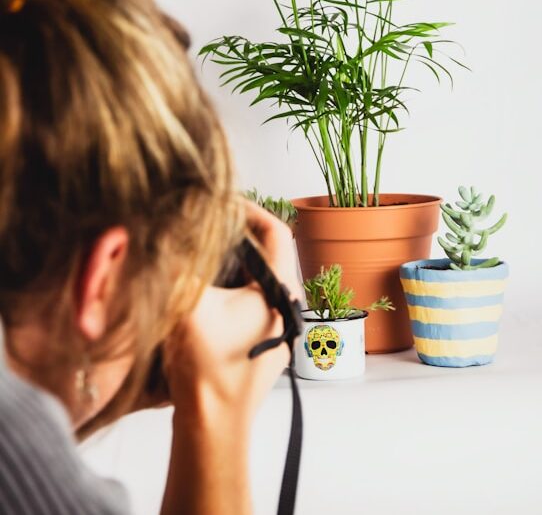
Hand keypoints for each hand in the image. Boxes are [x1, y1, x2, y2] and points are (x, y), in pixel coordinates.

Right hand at [162, 199, 302, 423]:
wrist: (214, 426)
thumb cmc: (209, 369)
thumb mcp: (189, 305)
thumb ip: (179, 264)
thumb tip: (167, 232)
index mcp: (281, 289)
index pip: (276, 231)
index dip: (250, 208)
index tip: (222, 201)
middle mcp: (286, 303)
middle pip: (266, 251)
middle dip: (235, 234)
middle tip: (204, 223)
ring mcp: (276, 323)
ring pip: (255, 275)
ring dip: (230, 260)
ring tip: (198, 250)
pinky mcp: (261, 338)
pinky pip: (248, 297)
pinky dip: (228, 284)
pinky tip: (200, 287)